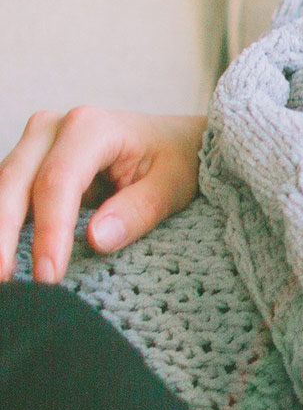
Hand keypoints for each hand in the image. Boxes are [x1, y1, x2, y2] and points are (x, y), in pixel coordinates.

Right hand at [0, 108, 206, 282]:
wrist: (174, 139)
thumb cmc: (177, 159)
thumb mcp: (173, 186)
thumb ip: (138, 211)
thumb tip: (96, 240)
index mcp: (90, 127)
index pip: (57, 184)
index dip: (49, 232)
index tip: (49, 275)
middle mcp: (53, 127)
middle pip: (14, 183)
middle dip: (3, 236)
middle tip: (5, 282)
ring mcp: (36, 141)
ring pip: (2, 187)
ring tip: (3, 277)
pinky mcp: (30, 160)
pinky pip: (8, 192)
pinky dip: (5, 225)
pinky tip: (7, 257)